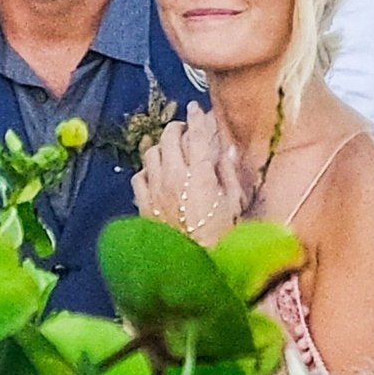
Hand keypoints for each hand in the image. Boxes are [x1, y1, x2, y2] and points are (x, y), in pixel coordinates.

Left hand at [132, 103, 243, 244]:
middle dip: (177, 128)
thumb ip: (229, 173)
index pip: (197, 135)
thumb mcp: (235, 203)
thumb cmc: (222, 237)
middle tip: (185, 129)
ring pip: (151, 153)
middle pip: (169, 137)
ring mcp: (155, 190)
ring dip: (161, 146)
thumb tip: (227, 149)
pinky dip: (146, 170)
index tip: (196, 108)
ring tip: (169, 148)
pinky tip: (154, 173)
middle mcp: (173, 176)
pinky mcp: (143, 204)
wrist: (194, 267)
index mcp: (200, 174)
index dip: (197, 118)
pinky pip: (138, 177)